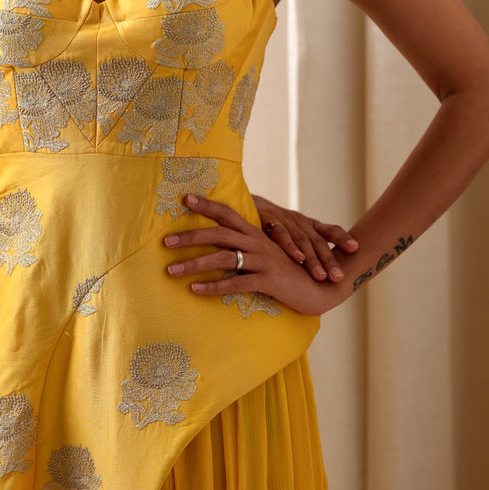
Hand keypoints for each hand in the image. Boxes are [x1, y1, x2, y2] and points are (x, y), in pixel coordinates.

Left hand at [163, 194, 355, 317]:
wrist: (324, 287)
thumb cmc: (291, 272)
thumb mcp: (268, 256)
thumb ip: (247, 249)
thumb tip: (222, 248)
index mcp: (256, 233)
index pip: (227, 213)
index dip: (206, 205)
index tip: (184, 198)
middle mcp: (258, 242)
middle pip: (217, 234)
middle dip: (189, 236)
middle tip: (164, 242)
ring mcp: (264, 261)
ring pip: (222, 258)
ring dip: (193, 264)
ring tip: (170, 271)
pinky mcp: (269, 280)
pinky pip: (235, 283)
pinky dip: (213, 287)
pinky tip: (195, 290)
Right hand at [250, 193, 357, 281]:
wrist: (244, 206)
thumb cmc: (272, 227)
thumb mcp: (292, 235)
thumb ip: (308, 249)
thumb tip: (329, 272)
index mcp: (309, 224)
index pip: (330, 230)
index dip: (342, 237)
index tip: (356, 248)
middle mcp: (300, 221)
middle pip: (318, 241)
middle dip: (329, 260)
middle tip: (339, 277)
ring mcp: (285, 219)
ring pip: (302, 240)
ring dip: (312, 259)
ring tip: (321, 276)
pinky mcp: (268, 220)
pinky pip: (281, 235)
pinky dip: (290, 247)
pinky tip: (298, 258)